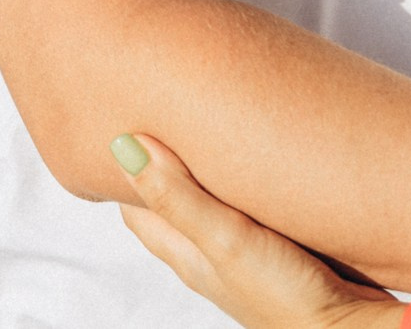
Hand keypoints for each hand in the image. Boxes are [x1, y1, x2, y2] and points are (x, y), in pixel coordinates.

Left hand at [113, 134, 403, 328]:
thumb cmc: (286, 297)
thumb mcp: (225, 239)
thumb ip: (179, 196)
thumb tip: (124, 147)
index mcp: (186, 254)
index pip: (137, 208)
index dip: (126, 168)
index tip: (125, 124)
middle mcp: (210, 254)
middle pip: (172, 203)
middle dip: (164, 163)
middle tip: (167, 114)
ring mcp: (247, 253)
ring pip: (213, 204)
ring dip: (208, 170)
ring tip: (210, 125)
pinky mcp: (283, 248)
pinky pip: (253, 208)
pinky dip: (248, 182)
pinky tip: (261, 161)